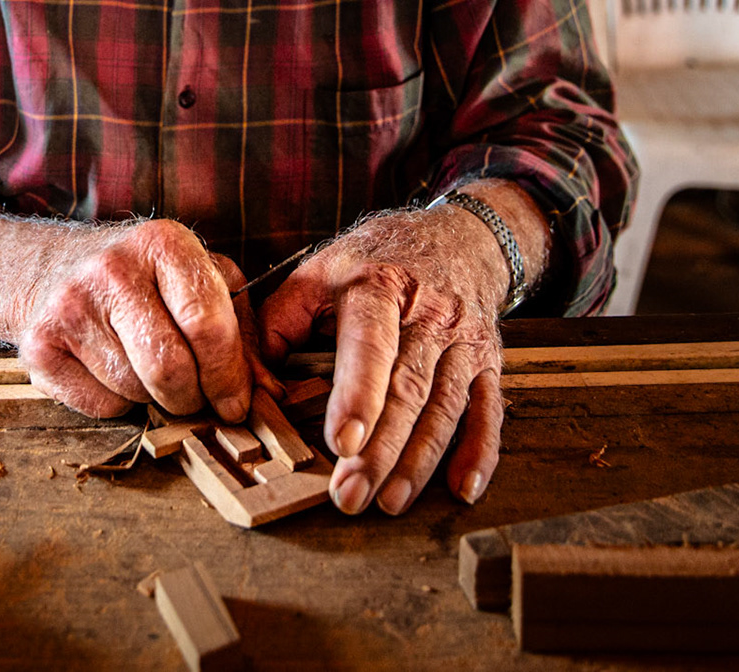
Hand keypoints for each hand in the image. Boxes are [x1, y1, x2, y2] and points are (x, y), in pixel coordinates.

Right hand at [14, 218, 260, 419]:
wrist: (53, 270)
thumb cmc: (146, 283)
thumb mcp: (202, 284)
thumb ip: (242, 335)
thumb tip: (271, 393)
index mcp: (164, 244)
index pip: (207, 324)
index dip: (229, 376)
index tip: (236, 402)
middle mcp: (112, 268)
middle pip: (170, 369)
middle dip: (193, 398)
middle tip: (195, 398)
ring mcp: (70, 305)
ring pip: (135, 391)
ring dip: (153, 399)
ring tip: (147, 370)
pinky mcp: (39, 345)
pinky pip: (99, 406)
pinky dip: (116, 404)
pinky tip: (111, 371)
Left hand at [259, 201, 509, 514]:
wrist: (456, 238)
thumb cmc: (373, 263)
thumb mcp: (318, 274)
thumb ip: (278, 324)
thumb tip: (250, 384)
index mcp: (378, 286)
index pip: (370, 343)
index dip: (358, 394)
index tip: (341, 441)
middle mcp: (428, 313)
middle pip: (408, 388)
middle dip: (380, 448)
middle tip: (350, 495)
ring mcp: (463, 340)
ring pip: (446, 407)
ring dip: (420, 461)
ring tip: (390, 501)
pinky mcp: (488, 364)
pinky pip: (488, 412)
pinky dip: (478, 453)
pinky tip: (462, 490)